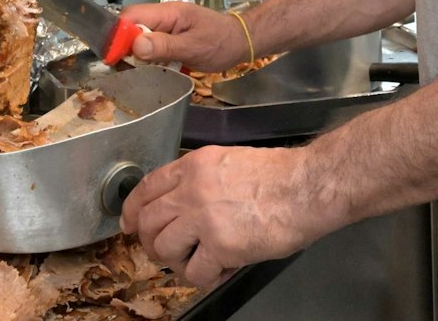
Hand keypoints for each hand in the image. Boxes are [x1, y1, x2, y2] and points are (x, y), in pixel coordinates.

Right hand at [118, 2, 251, 70]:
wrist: (241, 42)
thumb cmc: (221, 43)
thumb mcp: (194, 47)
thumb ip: (165, 46)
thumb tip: (136, 46)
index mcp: (167, 13)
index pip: (130, 17)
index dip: (117, 36)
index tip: (113, 58)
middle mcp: (162, 18)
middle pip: (130, 29)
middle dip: (124, 50)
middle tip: (126, 72)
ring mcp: (165, 29)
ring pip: (138, 41)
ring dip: (135, 58)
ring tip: (139, 75)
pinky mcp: (168, 41)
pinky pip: (150, 49)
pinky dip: (147, 62)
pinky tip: (151, 74)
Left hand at [120, 146, 334, 286]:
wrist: (307, 188)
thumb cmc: (280, 176)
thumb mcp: (229, 161)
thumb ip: (200, 180)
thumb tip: (181, 205)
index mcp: (194, 165)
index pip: (147, 188)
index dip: (132, 210)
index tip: (130, 225)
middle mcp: (192, 190)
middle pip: (147, 222)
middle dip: (152, 242)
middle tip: (168, 252)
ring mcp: (204, 218)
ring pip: (164, 249)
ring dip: (178, 261)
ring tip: (199, 261)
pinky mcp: (220, 246)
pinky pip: (195, 273)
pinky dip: (205, 277)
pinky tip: (221, 269)